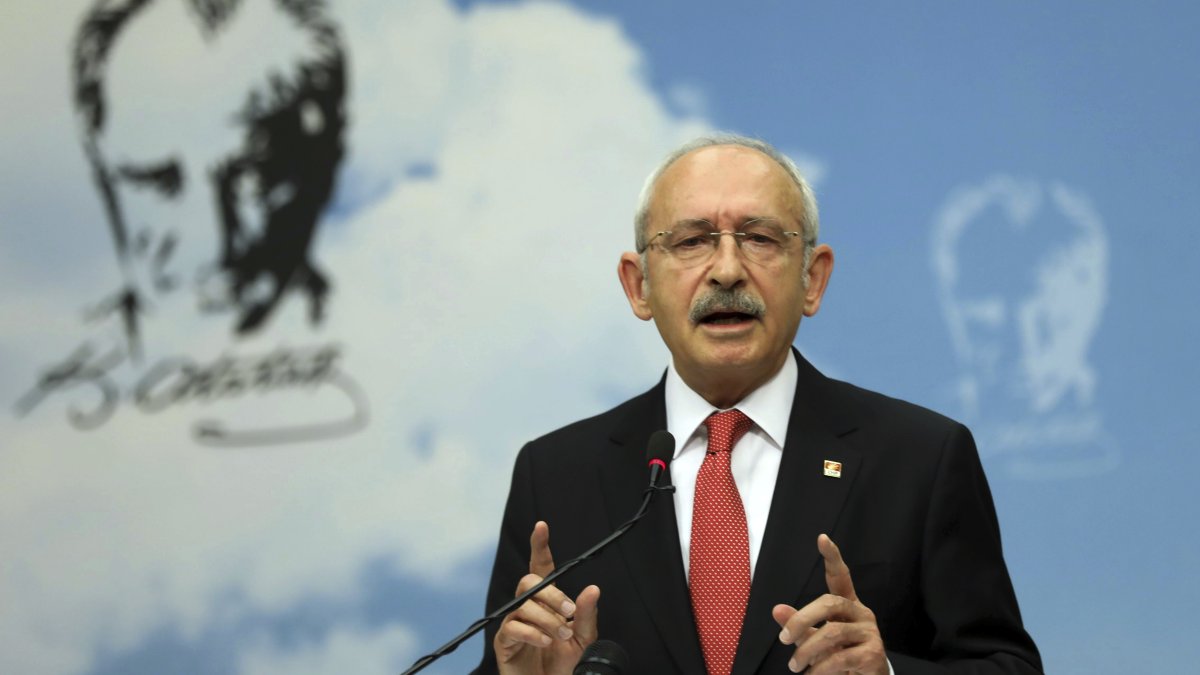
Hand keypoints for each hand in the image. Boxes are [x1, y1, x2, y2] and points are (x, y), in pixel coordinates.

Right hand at [494, 521, 600, 674]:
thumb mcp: (583, 640)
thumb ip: (586, 615)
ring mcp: (514, 623)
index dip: (539, 547)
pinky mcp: (504, 642)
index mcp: (547, 603)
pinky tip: (544, 641)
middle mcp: (528, 608)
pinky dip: (531, 632)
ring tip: (560, 635)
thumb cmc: (564, 666)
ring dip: (546, 618)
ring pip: (523, 603)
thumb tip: (592, 589)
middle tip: (568, 613)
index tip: (541, 527)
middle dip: (551, 594)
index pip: (540, 569)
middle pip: (529, 582)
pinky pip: (512, 627)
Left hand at [772, 534, 886, 674]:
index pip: (841, 577)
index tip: (822, 538)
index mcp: (848, 605)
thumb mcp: (816, 638)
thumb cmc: (840, 657)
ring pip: (832, 633)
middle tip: (784, 639)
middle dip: (801, 620)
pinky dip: (820, 669)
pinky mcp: (874, 653)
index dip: (832, 557)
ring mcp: (870, 633)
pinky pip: (840, 658)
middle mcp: (862, 614)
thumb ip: (798, 624)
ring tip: (795, 665)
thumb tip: (776, 609)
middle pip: (829, 603)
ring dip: (806, 651)